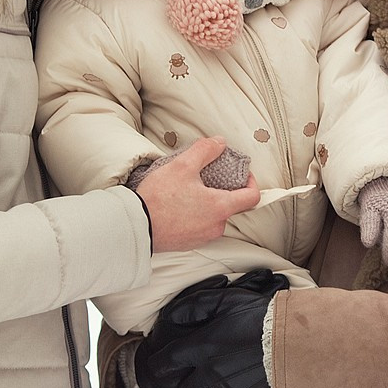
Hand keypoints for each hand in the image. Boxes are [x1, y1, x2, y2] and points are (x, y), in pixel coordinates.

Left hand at [132, 269, 288, 387]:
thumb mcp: (226, 299)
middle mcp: (210, 372)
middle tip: (188, 384)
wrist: (294, 340)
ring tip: (215, 387)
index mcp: (202, 347)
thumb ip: (194, 306)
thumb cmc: (260, 315)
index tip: (158, 366)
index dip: (157, 366)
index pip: (165, 364)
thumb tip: (171, 316)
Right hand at [133, 136, 259, 252]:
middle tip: (206, 179)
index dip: (251, 182)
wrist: (135, 225)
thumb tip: (219, 143)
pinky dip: (194, 216)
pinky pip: (199, 226)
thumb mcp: (183, 165)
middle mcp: (215, 226)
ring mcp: (202, 237)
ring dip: (207, 204)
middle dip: (222, 191)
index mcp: (220, 207)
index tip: (242, 175)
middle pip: (231, 206)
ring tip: (187, 192)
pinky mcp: (188, 244)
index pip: (252, 197)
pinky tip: (177, 206)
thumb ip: (205, 150)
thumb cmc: (158, 199)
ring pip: (214, 217)